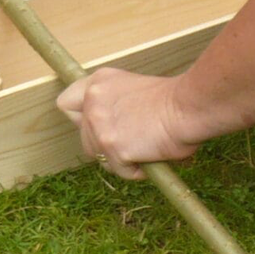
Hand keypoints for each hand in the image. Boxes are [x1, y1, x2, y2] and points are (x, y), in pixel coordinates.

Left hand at [55, 68, 198, 180]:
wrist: (188, 107)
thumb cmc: (173, 100)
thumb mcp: (133, 90)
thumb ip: (114, 105)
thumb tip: (114, 127)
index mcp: (99, 82)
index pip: (66, 104)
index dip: (80, 119)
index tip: (97, 126)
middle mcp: (93, 100)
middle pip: (84, 139)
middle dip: (105, 146)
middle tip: (131, 142)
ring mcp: (99, 125)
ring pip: (99, 157)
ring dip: (119, 159)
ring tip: (144, 150)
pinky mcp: (112, 146)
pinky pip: (120, 170)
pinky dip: (135, 170)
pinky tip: (150, 157)